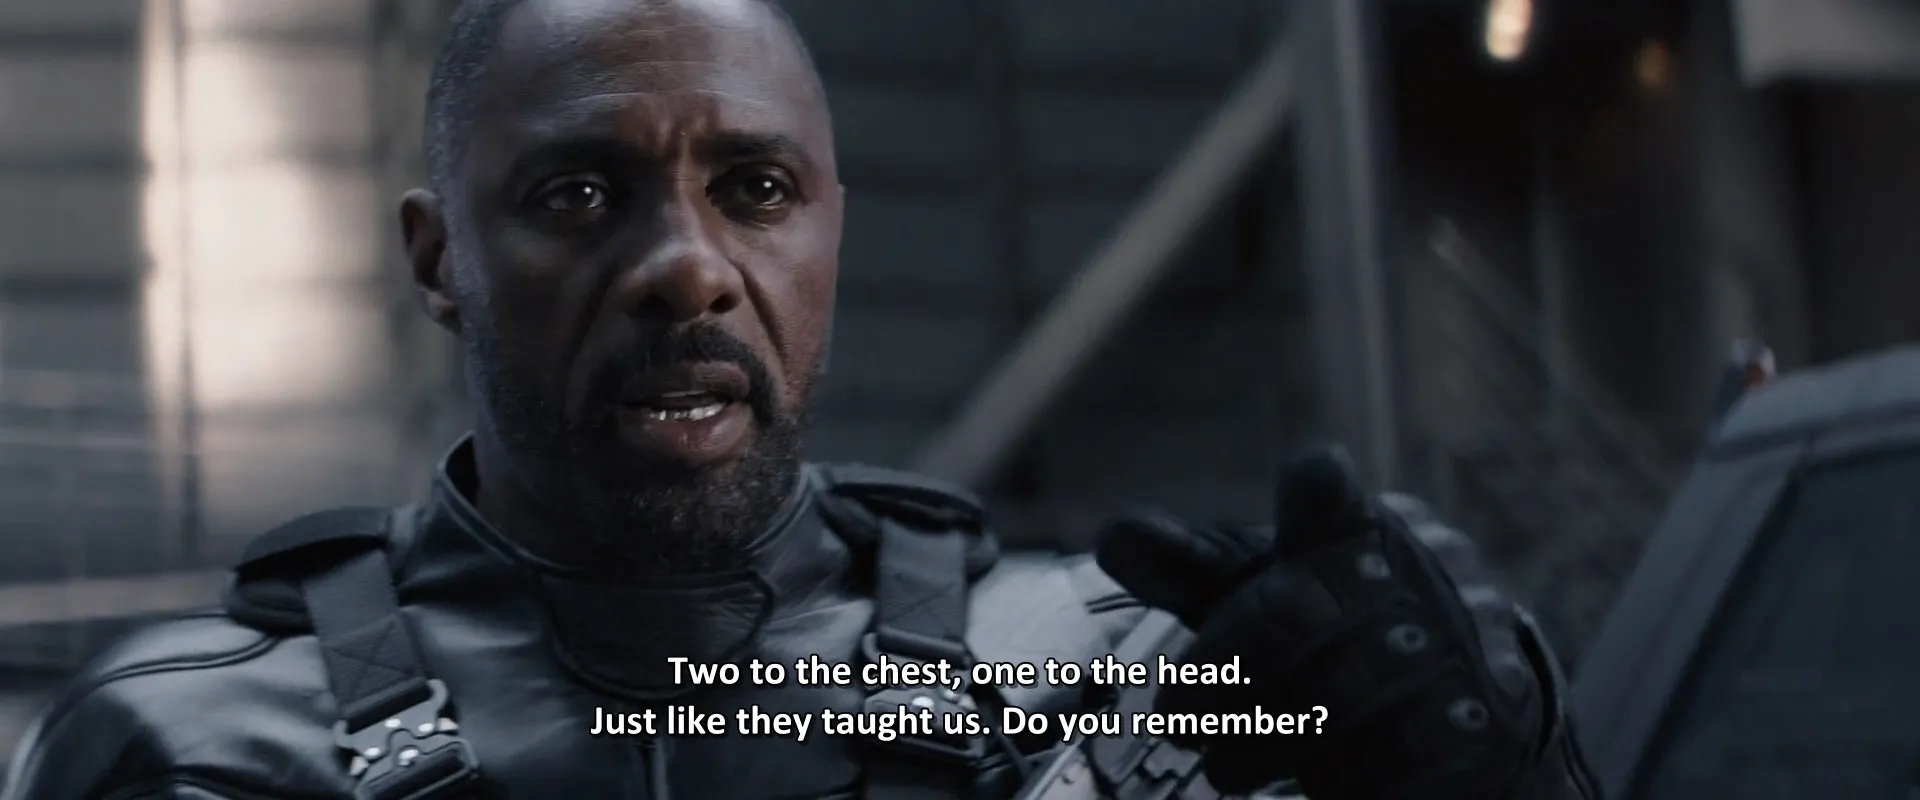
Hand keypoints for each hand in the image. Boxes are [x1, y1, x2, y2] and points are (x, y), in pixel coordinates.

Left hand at [1095, 447, 1548, 798]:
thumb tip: (1116, 536)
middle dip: (1224, 671)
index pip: (1330, 494)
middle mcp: (1418, 573)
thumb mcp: (1262, 593)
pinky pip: (1400, 760)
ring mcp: (1462, 646)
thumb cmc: (1340, 636)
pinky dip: (1340, 781)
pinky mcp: (1486, 725)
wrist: (1472, 708)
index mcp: (1357, 526)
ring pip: (1344, 696)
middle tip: (1178, 719)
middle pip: (1298, 611)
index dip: (1320, 489)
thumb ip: (1193, 569)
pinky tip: (1311, 783)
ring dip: (1267, 740)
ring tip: (1225, 767)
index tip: (1318, 474)